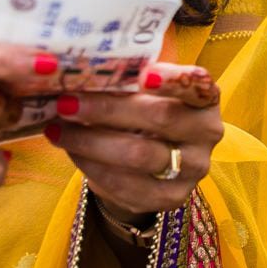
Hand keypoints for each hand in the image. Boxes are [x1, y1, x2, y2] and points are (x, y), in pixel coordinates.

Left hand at [44, 63, 221, 219]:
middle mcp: (207, 133)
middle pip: (161, 118)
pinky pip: (128, 185)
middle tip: (66, 103)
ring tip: (58, 129)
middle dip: (109, 110)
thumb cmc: (142, 110)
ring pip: (140, 155)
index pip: (196, 84)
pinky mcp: (172, 197)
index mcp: (205, 97)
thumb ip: (126, 77)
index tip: (142, 74)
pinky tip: (73, 152)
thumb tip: (78, 70)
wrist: (149, 158)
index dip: (172, 79)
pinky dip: (93, 167)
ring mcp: (193, 169)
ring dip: (92, 142)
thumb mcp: (141, 90)